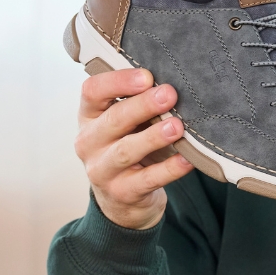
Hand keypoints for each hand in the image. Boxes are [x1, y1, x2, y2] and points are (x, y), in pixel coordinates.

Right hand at [75, 68, 193, 229]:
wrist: (122, 198)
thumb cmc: (127, 147)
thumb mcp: (124, 124)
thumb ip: (137, 104)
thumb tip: (170, 85)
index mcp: (89, 117)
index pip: (92, 91)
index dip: (118, 81)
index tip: (147, 76)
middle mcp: (89, 142)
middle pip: (114, 119)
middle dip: (143, 105)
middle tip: (169, 94)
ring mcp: (103, 170)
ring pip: (127, 151)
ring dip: (154, 137)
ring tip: (177, 127)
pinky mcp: (122, 193)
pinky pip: (148, 179)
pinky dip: (169, 169)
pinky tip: (186, 160)